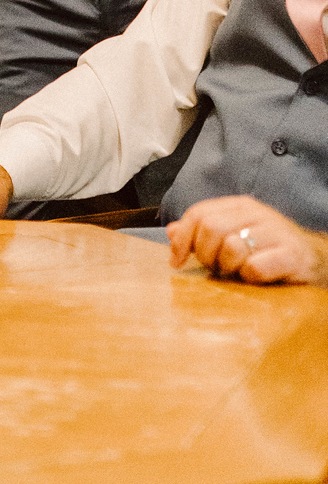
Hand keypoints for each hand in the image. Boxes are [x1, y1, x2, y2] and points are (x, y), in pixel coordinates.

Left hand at [166, 196, 327, 284]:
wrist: (317, 260)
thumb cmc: (268, 251)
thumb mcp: (234, 236)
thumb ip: (202, 233)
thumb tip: (171, 231)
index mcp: (239, 205)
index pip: (198, 213)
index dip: (183, 239)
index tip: (178, 262)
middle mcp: (256, 213)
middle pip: (210, 229)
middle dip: (206, 255)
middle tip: (218, 268)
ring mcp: (275, 232)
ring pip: (231, 247)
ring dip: (229, 267)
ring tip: (239, 272)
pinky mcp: (291, 254)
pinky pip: (254, 267)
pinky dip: (250, 277)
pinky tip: (258, 278)